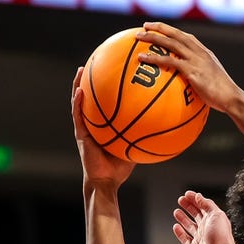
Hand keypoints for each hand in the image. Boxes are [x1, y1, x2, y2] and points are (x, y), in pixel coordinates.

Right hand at [71, 66, 135, 186]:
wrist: (106, 182)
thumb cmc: (120, 168)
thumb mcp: (136, 146)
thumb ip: (146, 135)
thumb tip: (166, 125)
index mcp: (105, 125)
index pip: (106, 102)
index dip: (108, 87)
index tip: (115, 71)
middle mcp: (94, 123)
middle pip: (93, 97)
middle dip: (94, 80)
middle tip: (98, 62)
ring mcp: (85, 128)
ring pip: (80, 102)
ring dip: (79, 85)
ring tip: (81, 69)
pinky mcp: (80, 134)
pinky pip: (78, 116)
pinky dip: (78, 103)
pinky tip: (79, 91)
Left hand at [135, 22, 242, 113]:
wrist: (231, 97)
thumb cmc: (223, 95)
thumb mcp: (213, 81)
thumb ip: (201, 78)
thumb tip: (191, 87)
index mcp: (204, 53)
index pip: (186, 36)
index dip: (172, 31)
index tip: (161, 29)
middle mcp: (199, 52)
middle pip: (175, 34)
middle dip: (159, 28)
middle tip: (144, 26)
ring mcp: (195, 60)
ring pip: (170, 43)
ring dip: (153, 37)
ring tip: (138, 37)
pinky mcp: (191, 70)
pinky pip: (168, 61)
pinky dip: (154, 57)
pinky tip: (142, 58)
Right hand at [172, 190, 242, 243]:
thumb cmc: (221, 238)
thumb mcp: (216, 215)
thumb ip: (207, 204)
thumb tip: (199, 196)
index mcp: (214, 220)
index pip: (203, 206)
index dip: (195, 199)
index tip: (187, 194)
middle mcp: (207, 229)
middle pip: (196, 215)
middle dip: (188, 207)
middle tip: (181, 200)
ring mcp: (200, 239)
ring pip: (189, 226)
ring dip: (183, 218)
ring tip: (177, 211)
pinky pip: (185, 239)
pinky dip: (180, 233)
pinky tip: (176, 227)